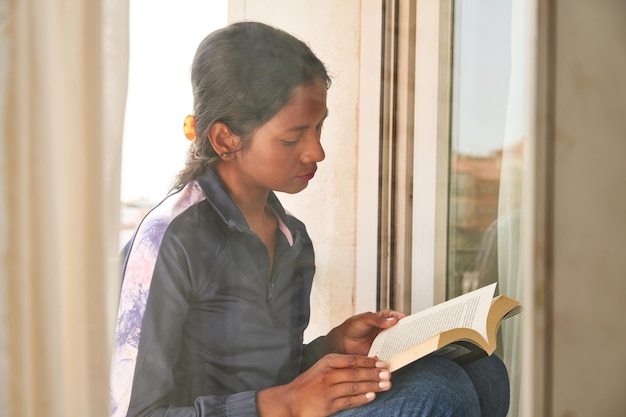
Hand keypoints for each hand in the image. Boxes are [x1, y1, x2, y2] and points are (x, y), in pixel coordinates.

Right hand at [256, 354, 391, 416]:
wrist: (289, 401)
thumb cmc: (309, 384)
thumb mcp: (322, 368)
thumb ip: (341, 365)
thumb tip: (365, 363)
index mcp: (327, 362)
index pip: (353, 360)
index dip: (369, 362)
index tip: (382, 363)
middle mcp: (328, 374)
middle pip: (356, 373)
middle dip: (374, 374)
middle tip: (388, 374)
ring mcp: (328, 390)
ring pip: (355, 386)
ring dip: (372, 386)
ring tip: (386, 385)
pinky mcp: (328, 405)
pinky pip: (349, 401)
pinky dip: (362, 398)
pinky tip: (372, 396)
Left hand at [327, 309, 406, 355]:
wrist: (341, 343)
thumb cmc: (351, 328)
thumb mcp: (363, 319)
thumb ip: (377, 319)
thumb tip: (393, 320)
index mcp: (383, 320)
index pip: (396, 317)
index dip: (402, 318)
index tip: (406, 319)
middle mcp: (386, 332)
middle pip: (400, 332)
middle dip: (407, 333)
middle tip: (414, 334)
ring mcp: (384, 344)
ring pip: (397, 345)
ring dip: (402, 346)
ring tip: (409, 347)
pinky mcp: (381, 355)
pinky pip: (390, 356)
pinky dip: (394, 357)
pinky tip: (398, 357)